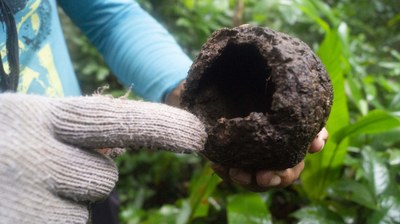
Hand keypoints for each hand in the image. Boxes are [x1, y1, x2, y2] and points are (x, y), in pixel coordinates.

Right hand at [0, 93, 205, 222]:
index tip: (197, 135)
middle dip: (84, 179)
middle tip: (47, 171)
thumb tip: (117, 150)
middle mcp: (31, 155)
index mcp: (42, 117)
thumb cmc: (2, 141)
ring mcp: (20, 200)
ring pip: (77, 216)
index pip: (111, 119)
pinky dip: (47, 219)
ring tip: (25, 193)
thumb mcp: (35, 122)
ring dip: (60, 207)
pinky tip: (23, 206)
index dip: (158, 126)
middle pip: (101, 180)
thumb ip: (81, 131)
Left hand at [166, 81, 327, 190]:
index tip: (314, 142)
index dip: (314, 139)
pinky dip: (231, 174)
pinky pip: (239, 175)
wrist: (192, 93)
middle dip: (284, 173)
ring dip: (256, 180)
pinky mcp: (235, 159)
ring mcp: (255, 151)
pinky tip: (219, 165)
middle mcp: (272, 136)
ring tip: (238, 174)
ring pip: (267, 175)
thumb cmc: (218, 79)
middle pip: (291, 164)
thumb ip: (248, 65)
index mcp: (280, 118)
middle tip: (268, 174)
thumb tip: (252, 43)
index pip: (307, 133)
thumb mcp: (232, 69)